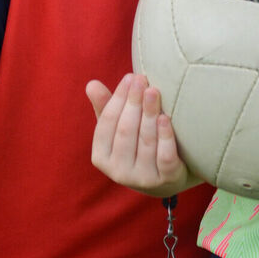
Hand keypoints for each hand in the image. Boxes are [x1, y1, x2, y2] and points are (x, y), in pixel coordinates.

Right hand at [86, 72, 192, 196]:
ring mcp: (142, 178)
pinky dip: (165, 137)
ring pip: (146, 141)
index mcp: (101, 157)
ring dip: (150, 113)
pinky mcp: (165, 180)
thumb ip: (105, 108)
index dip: (118, 99)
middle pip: (126, 131)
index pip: (107, 123)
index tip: (129, 78)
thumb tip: (91, 84)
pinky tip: (165, 118)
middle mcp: (118, 171)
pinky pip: (164, 157)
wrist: (167, 176)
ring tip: (153, 91)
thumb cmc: (136, 145)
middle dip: (133, 102)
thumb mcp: (118, 129)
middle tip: (142, 79)